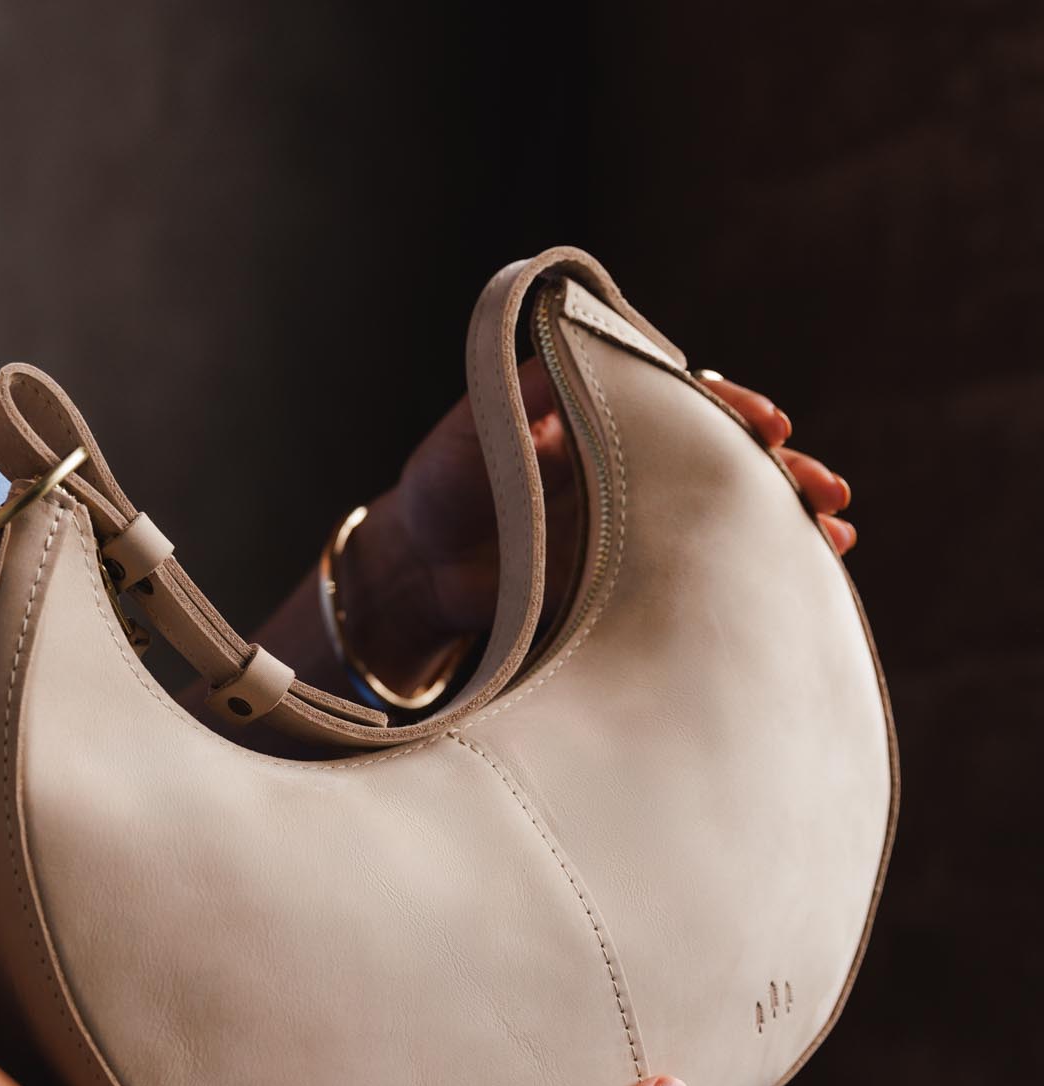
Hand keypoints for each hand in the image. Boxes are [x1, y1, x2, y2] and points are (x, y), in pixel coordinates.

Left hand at [340, 358, 854, 697]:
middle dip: (781, 469)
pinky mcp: (633, 581)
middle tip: (824, 488)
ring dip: (786, 520)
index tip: (765, 423)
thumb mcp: (484, 421)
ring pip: (730, 514)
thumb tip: (582, 333)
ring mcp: (640, 524)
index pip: (689, 401)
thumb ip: (535, 383)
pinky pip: (704, 572)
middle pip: (726, 459)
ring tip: (836, 530)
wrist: (419, 568)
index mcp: (610, 416)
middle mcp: (637, 465)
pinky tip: (804, 574)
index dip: (731, 409)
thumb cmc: (447, 481)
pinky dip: (753, 571)